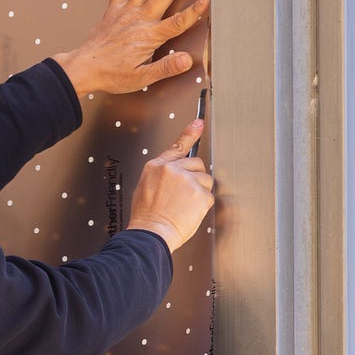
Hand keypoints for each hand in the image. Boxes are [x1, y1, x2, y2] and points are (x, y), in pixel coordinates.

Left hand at [53, 0, 209, 96]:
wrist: (83, 68)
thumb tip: (186, 60)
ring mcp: (126, 11)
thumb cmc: (111, 74)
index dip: (196, 10)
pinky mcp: (113, 9)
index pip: (179, 21)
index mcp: (149, 36)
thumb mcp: (141, 78)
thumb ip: (165, 68)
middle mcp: (139, 19)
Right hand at [126, 120, 213, 252]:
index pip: (177, 146)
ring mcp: (187, 180)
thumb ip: (162, 175)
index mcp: (156, 166)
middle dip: (194, 178)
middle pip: (196, 165)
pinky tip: (188, 211)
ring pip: (205, 180)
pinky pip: (208, 196)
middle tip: (183, 195)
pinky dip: (201, 205)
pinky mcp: (200, 193)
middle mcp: (172, 169)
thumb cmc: (146, 215)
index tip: (199, 123)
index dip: (190, 133)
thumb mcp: (145, 187)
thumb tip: (178, 172)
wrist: (151, 232)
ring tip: (182, 206)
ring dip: (198, 192)